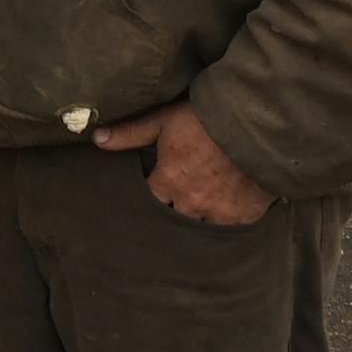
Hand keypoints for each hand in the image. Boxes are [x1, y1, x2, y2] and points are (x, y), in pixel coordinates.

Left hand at [93, 101, 273, 226]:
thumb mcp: (163, 121)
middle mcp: (192, 204)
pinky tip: (223, 218)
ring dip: (197, 221)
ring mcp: (220, 213)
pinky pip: (230, 230)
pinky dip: (225, 224)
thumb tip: (96, 139)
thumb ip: (130, 134)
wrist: (255, 125)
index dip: (146, 201)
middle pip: (174, 219)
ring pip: (201, 228)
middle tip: (172, 209)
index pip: (148, 203)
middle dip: (171, 214)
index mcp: (169, 183)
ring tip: (196, 215)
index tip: (148, 197)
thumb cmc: (205, 120)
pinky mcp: (245, 216)